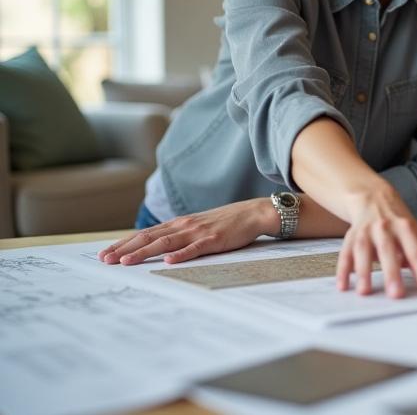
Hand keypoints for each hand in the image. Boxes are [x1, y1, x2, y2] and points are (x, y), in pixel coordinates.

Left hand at [98, 198, 276, 264]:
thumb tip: (158, 248)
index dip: (124, 244)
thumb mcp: (198, 226)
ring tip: (126, 262)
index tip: (106, 253)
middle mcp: (184, 225)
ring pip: (166, 243)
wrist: (253, 212)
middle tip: (105, 260)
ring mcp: (198, 232)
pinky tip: (168, 261)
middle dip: (125, 249)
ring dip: (144, 252)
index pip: (145, 234)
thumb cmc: (226, 222)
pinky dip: (181, 254)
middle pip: (149, 237)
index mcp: (179, 224)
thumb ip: (179, 235)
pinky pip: (195, 248)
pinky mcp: (214, 240)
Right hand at [335, 184, 416, 299]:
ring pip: (363, 251)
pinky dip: (343, 270)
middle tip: (396, 295)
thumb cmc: (398, 222)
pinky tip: (343, 285)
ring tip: (365, 292)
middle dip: (392, 273)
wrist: (374, 198)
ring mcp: (366, 231)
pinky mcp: (351, 237)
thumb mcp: (414, 232)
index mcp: (406, 228)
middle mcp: (385, 228)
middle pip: (388, 251)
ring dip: (364, 272)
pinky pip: (345, 254)